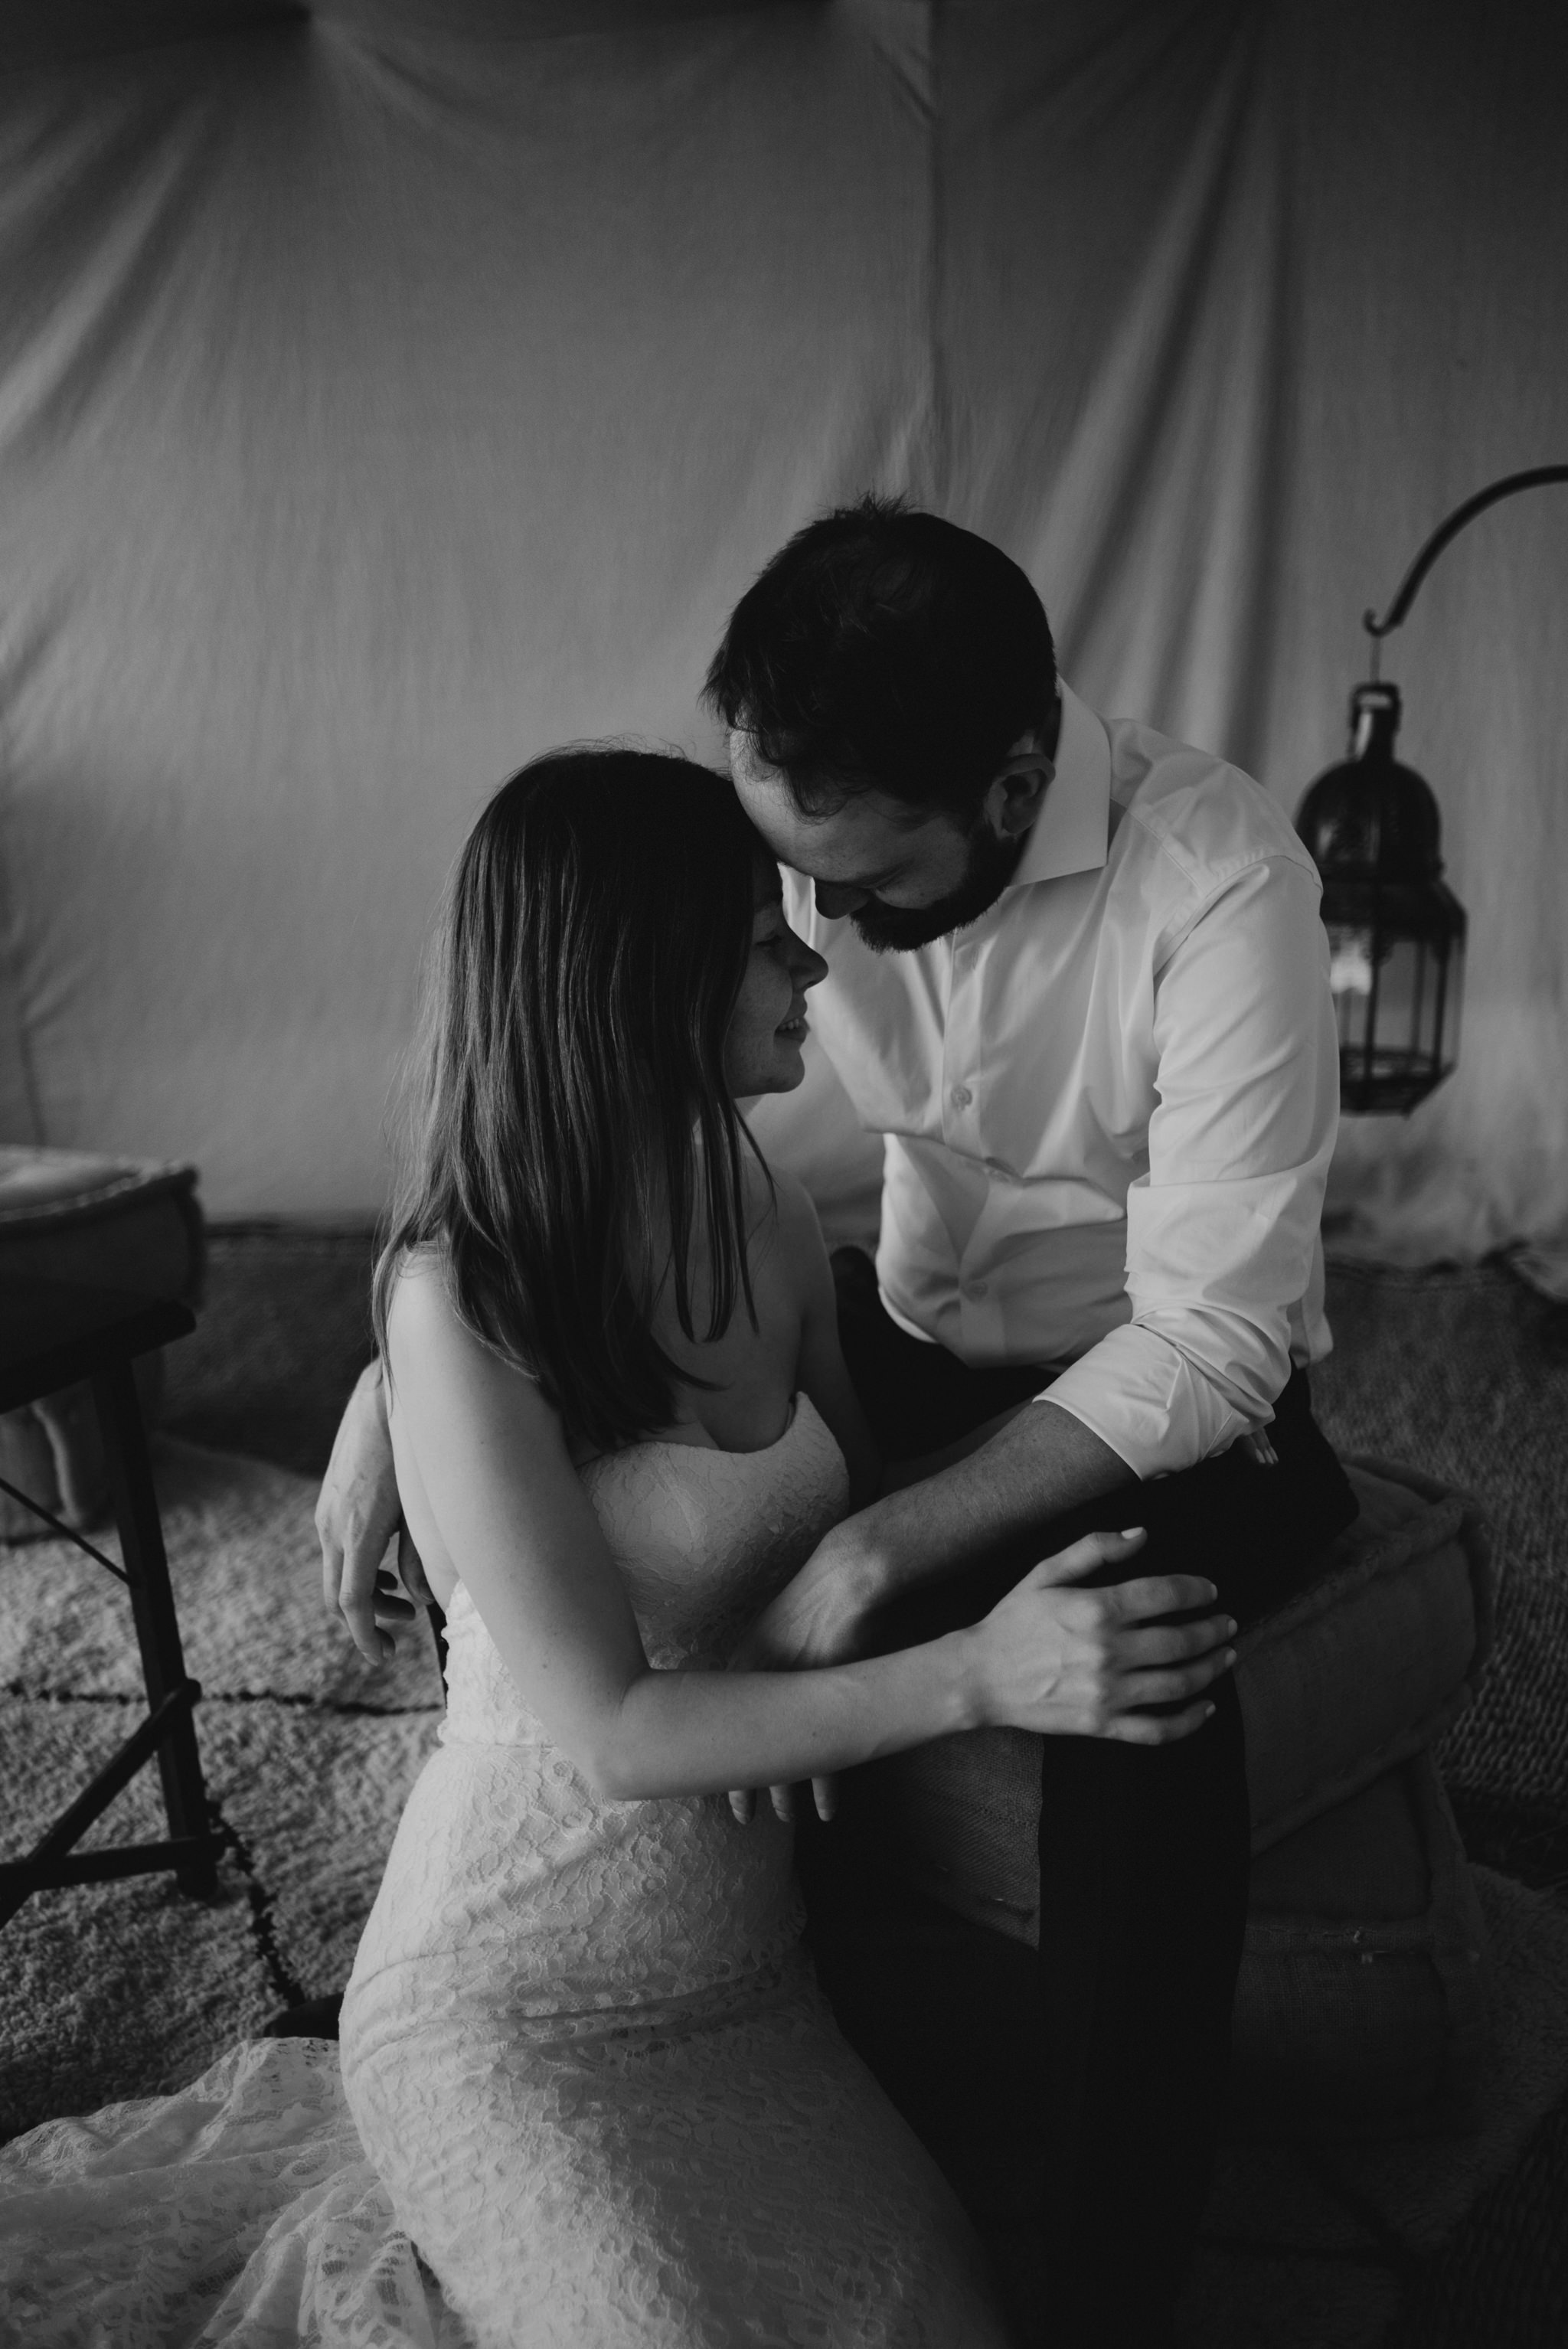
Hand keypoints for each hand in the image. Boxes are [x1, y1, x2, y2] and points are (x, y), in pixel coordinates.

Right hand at [316, 1360, 431, 1664]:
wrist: (384, 1398)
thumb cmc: (413, 1451)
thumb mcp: (423, 1508)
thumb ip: (420, 1556)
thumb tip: (423, 1599)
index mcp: (358, 1532)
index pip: (352, 1603)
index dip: (366, 1636)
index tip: (385, 1657)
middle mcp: (333, 1526)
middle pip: (337, 1597)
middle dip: (367, 1623)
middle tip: (397, 1637)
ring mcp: (326, 1513)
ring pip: (335, 1575)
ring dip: (365, 1596)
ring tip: (402, 1601)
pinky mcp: (329, 1502)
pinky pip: (336, 1551)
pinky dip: (357, 1571)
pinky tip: (387, 1570)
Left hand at [724, 1532, 876, 1826]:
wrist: (845, 1578)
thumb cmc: (813, 1599)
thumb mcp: (773, 1629)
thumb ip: (759, 1661)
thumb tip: (750, 1690)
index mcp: (743, 1665)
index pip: (719, 1725)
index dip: (719, 1758)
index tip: (711, 1786)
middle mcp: (760, 1684)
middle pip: (744, 1749)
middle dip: (744, 1785)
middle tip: (741, 1816)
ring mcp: (793, 1694)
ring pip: (783, 1758)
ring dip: (784, 1792)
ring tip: (786, 1818)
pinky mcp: (828, 1701)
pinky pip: (825, 1757)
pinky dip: (825, 1786)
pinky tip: (825, 1809)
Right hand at [973, 1527, 1236, 1742]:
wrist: (981, 1676)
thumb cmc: (1013, 1620)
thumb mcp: (1045, 1572)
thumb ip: (1095, 1549)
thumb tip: (1142, 1534)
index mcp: (1096, 1609)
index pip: (1165, 1595)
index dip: (1196, 1591)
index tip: (1211, 1591)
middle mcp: (1108, 1652)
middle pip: (1181, 1640)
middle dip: (1213, 1630)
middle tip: (1227, 1624)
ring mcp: (1108, 1692)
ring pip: (1179, 1683)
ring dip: (1211, 1669)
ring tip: (1225, 1656)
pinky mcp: (1103, 1724)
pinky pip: (1158, 1729)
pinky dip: (1190, 1721)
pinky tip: (1206, 1707)